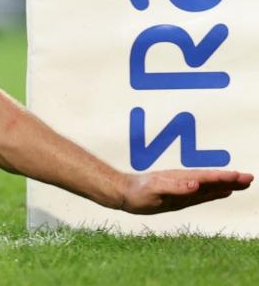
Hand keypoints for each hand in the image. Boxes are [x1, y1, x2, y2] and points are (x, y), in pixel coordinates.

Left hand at [117, 169, 252, 214]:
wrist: (124, 193)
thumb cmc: (138, 192)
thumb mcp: (156, 191)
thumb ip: (175, 188)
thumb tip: (196, 185)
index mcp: (182, 179)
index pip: (208, 178)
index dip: (225, 178)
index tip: (242, 176)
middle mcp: (185, 182)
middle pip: (213, 180)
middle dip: (231, 179)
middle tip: (250, 178)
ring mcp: (184, 188)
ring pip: (210, 186)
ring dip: (227, 184)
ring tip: (243, 182)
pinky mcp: (180, 195)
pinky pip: (202, 193)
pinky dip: (215, 191)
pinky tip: (224, 191)